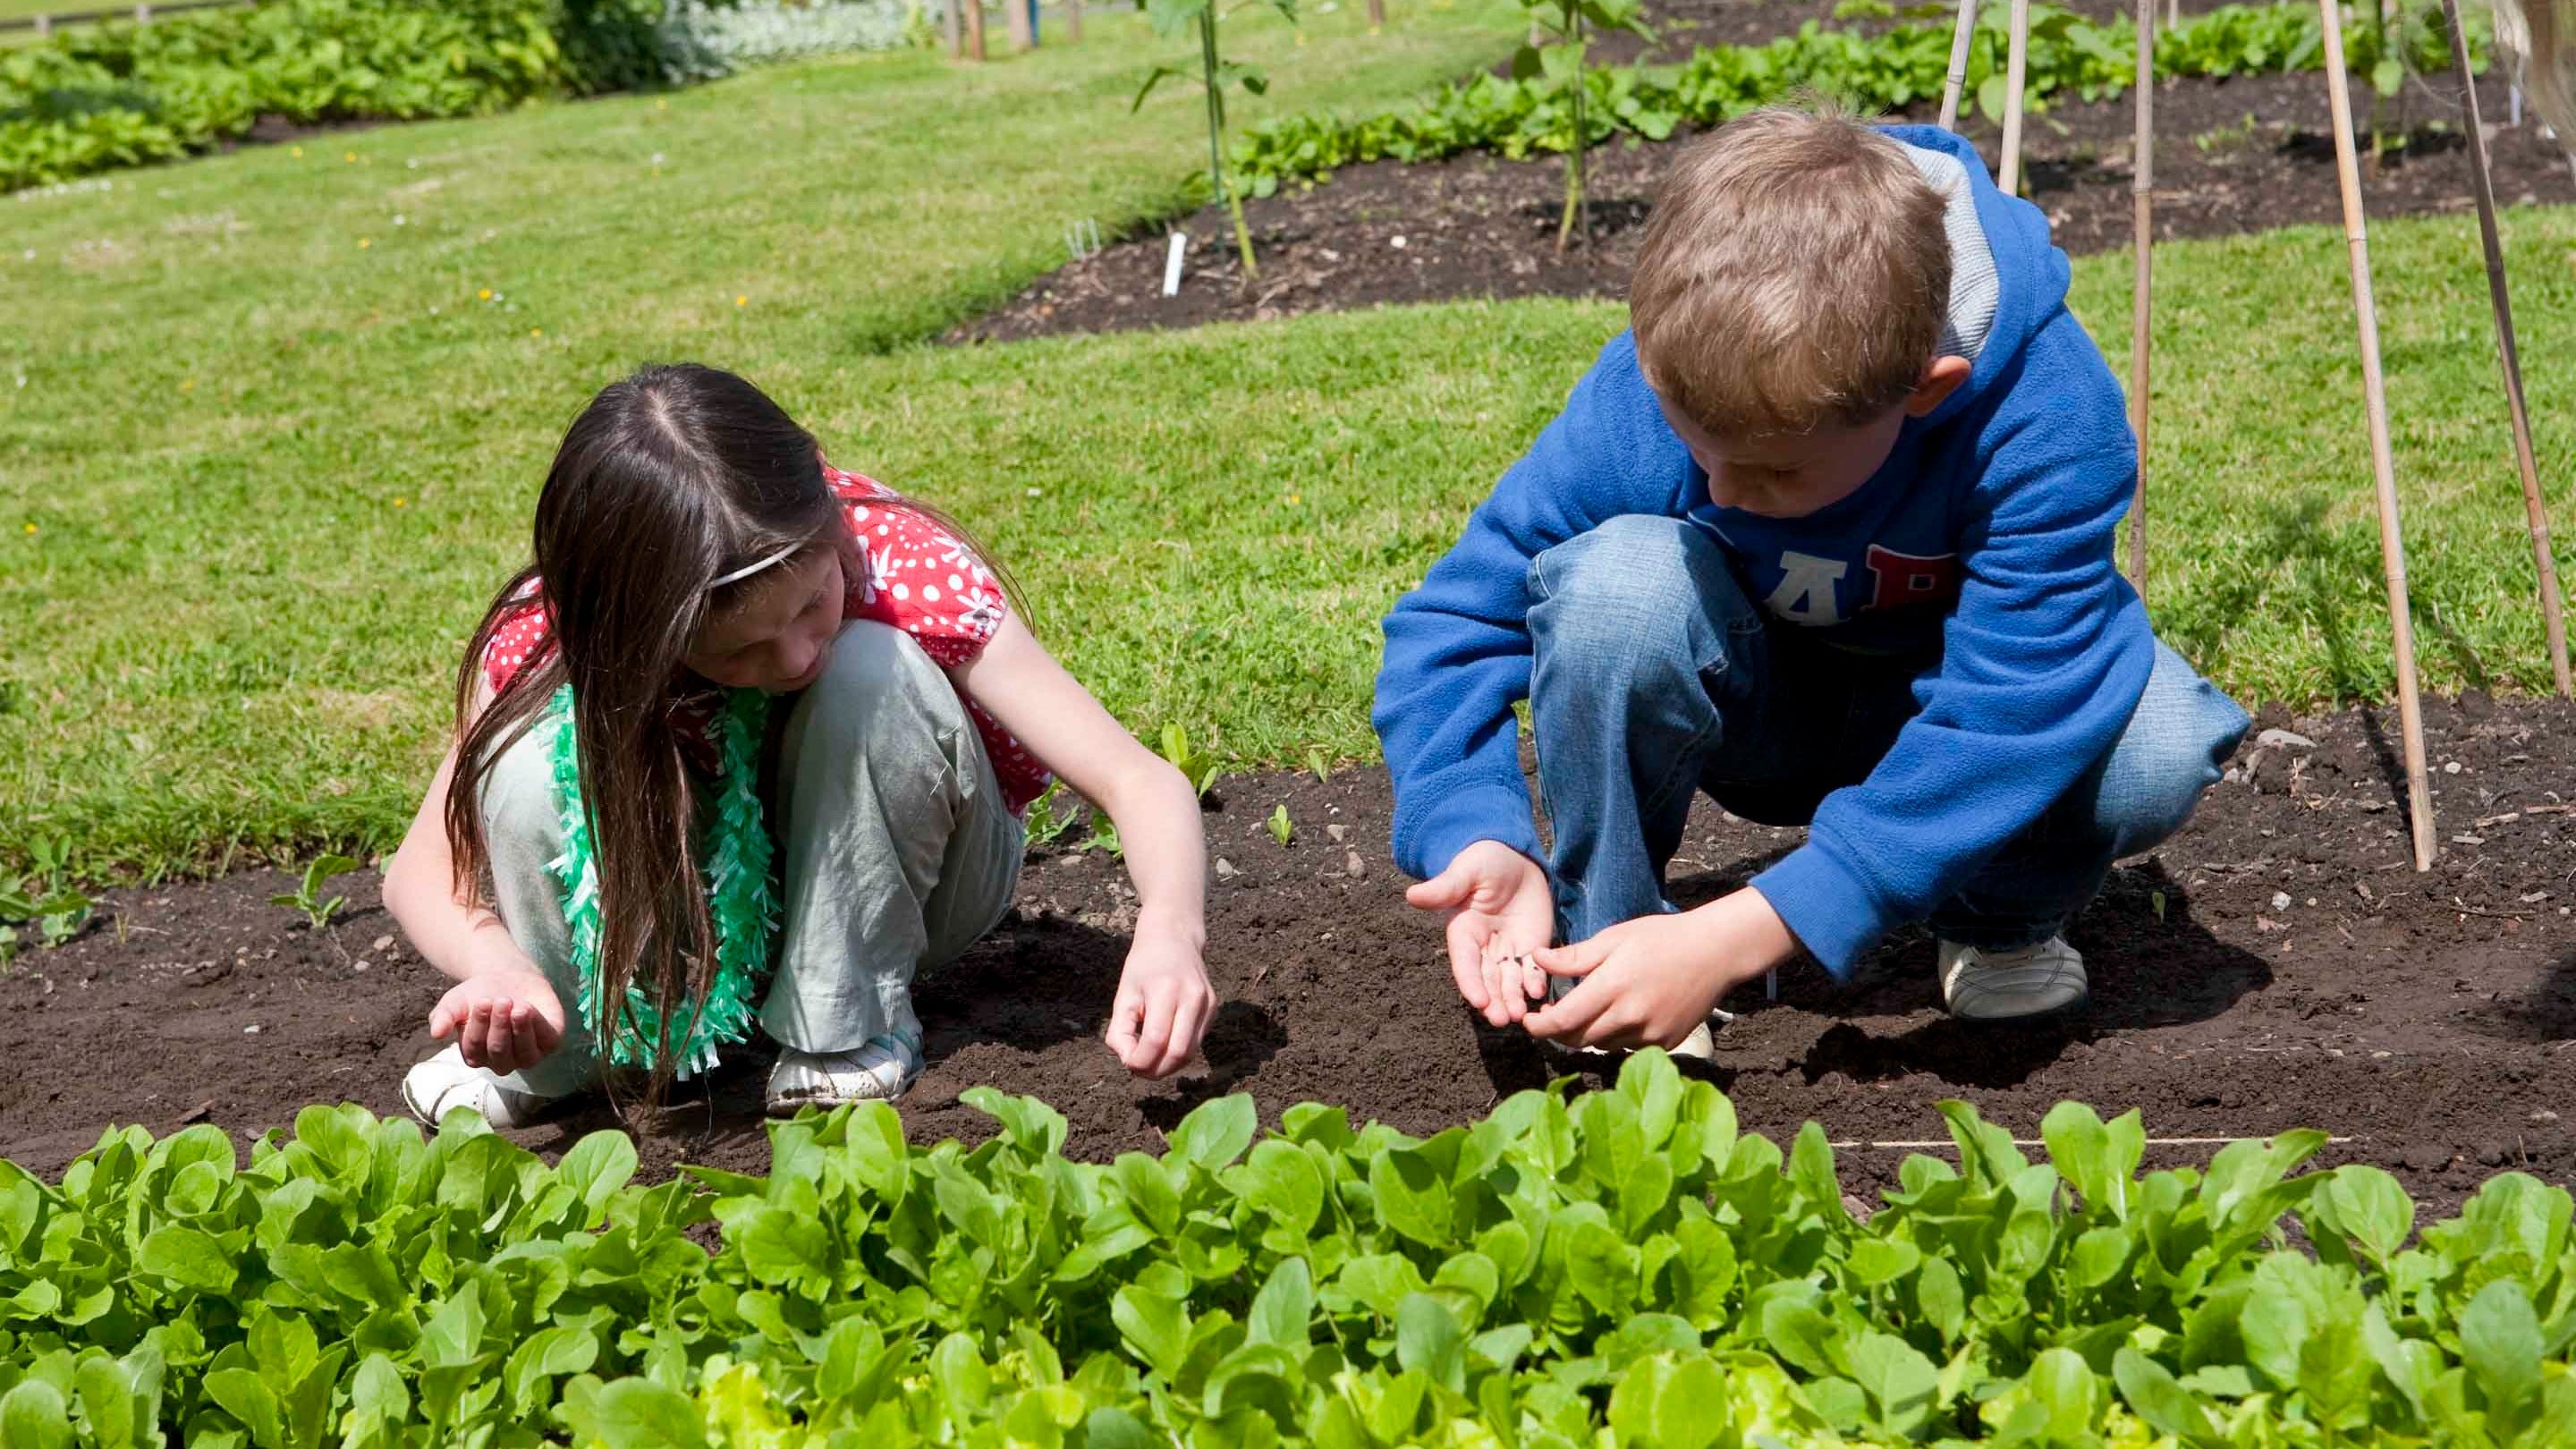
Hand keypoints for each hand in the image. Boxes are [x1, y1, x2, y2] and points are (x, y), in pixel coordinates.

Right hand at [429, 960, 565, 1076]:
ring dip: (520, 1030)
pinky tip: (529, 1008)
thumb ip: (444, 1017)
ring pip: (525, 1055)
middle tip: (499, 1000)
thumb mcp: (455, 1003)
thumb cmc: (477, 995)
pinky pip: (548, 1042)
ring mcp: (528, 1055)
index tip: (481, 1001)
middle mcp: (502, 1061)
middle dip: (499, 1026)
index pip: (475, 1049)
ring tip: (516, 1005)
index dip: (478, 1026)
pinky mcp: (550, 1042)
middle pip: (500, 1052)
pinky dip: (539, 1026)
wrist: (507, 977)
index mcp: (476, 1056)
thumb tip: (436, 1033)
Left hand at [1105, 919, 1214, 1078]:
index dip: (1140, 1061)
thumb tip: (1129, 1061)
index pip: (1156, 1040)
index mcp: (1166, 990)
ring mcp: (1208, 1004)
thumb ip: (1120, 1031)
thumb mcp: (1123, 994)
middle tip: (1138, 1070)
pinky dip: (1178, 1053)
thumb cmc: (1144, 965)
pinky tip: (1163, 1045)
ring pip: (1190, 1053)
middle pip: (1178, 1053)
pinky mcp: (1214, 1009)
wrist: (1174, 937)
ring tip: (1149, 1061)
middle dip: (1156, 1071)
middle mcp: (1193, 997)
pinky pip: (1196, 1043)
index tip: (1127, 1062)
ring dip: (1168, 1066)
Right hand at [1406, 839, 1556, 1026]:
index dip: (1471, 982)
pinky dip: (1535, 983)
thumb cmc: (1484, 861)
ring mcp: (1508, 951)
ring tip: (1519, 1015)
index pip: (1465, 962)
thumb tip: (1412, 895)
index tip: (1478, 1000)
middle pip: (1487, 980)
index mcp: (1463, 932)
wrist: (1515, 859)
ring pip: (1508, 982)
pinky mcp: (1531, 948)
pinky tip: (1538, 991)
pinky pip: (1532, 971)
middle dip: (1494, 1001)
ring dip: (1513, 999)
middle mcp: (1483, 948)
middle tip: (1502, 1019)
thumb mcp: (1465, 872)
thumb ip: (1445, 888)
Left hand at [1524, 888, 1794, 1050]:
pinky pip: (1628, 1047)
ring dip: (1587, 1034)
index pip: (1563, 1021)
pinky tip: (1621, 1015)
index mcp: (1612, 987)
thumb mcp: (1614, 938)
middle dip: (1559, 1031)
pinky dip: (1616, 1036)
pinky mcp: (1665, 1043)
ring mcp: (1650, 1034)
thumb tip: (1536, 958)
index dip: (1539, 1026)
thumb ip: (1574, 956)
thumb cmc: (1662, 938)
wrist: (1715, 952)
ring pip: (1602, 1045)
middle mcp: (1630, 1017)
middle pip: (1578, 1039)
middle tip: (1553, 1014)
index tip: (1528, 1019)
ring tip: (1590, 1010)